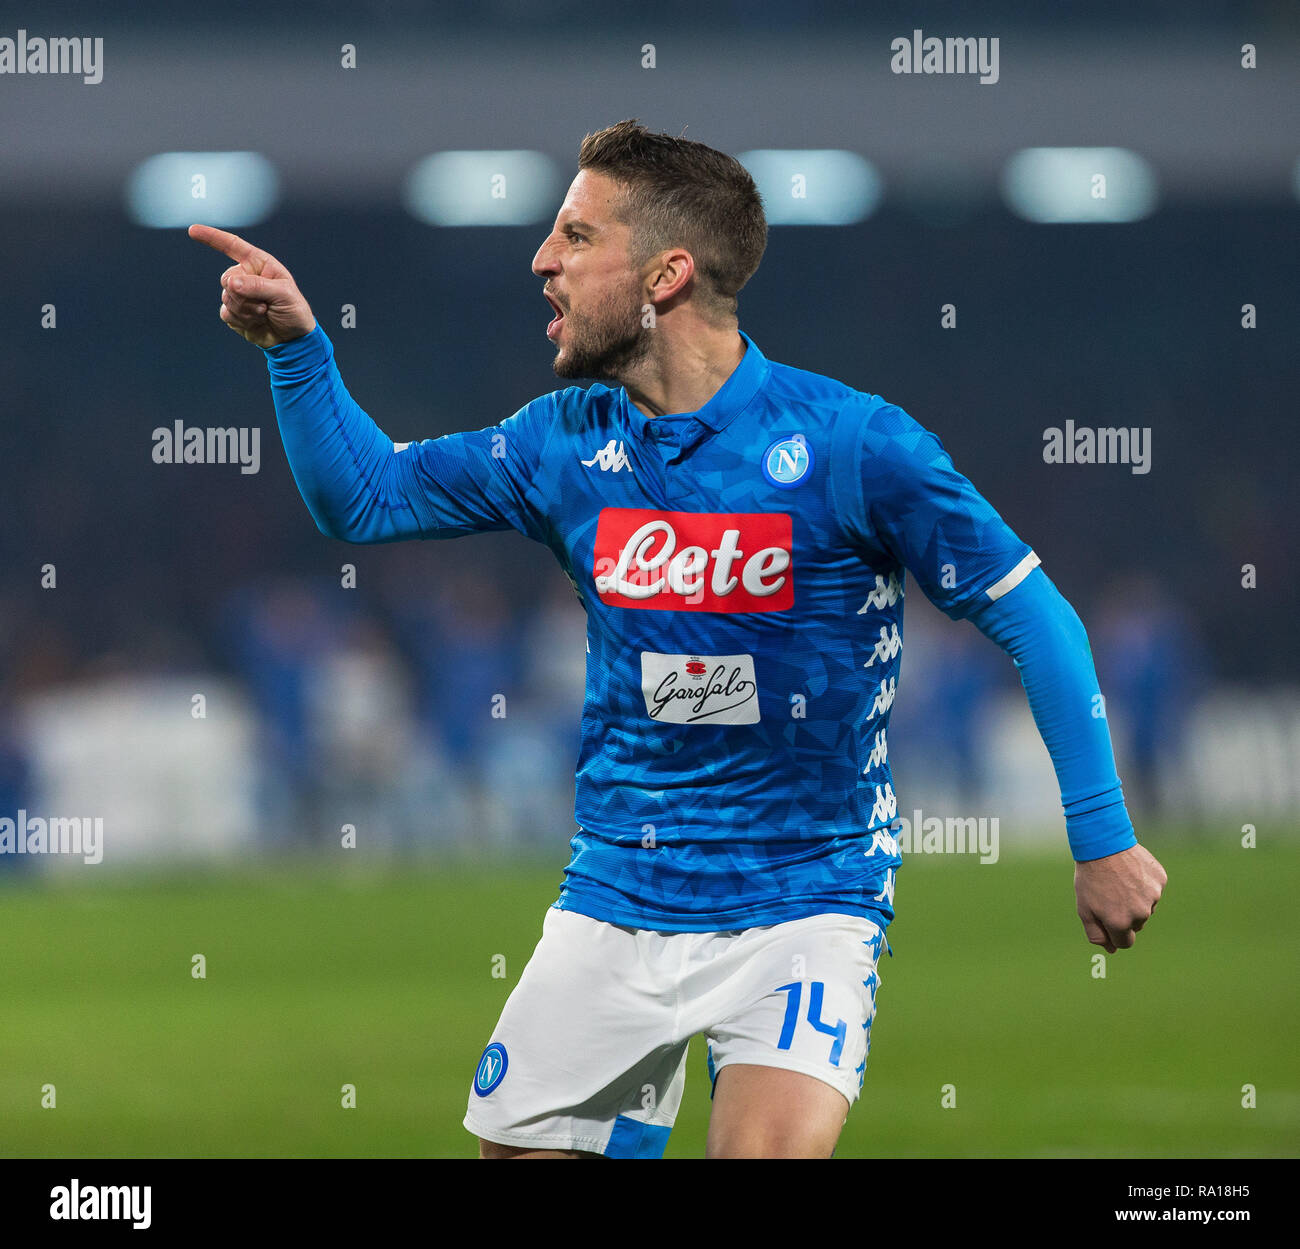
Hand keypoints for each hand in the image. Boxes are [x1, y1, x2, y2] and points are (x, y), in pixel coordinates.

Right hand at [189, 224, 316, 347]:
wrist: (292, 339)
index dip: (212, 237)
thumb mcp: (284, 294)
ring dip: (246, 310)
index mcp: (259, 264)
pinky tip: (256, 323)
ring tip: (264, 314)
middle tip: (265, 306)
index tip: (193, 230)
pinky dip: (241, 321)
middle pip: (227, 278)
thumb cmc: (294, 311)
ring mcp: (238, 294)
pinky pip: (226, 313)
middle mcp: (246, 276)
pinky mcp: (234, 312)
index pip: (233, 246)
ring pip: (226, 298)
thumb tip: (231, 283)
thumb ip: (258, 286)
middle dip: (244, 295)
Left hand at [1074, 843, 1165, 951]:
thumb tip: (1111, 950)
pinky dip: (1144, 884)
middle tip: (1109, 894)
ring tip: (1119, 881)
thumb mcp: (1084, 908)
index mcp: (1121, 922)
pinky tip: (1130, 872)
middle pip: (1136, 925)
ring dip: (1134, 899)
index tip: (1107, 919)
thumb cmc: (1090, 878)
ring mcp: (1153, 896)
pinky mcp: (1160, 880)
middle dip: (1124, 915)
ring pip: (1146, 906)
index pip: (1124, 942)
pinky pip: (1153, 889)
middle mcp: (1141, 913)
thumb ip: (1096, 934)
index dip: (1114, 932)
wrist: (1103, 843)